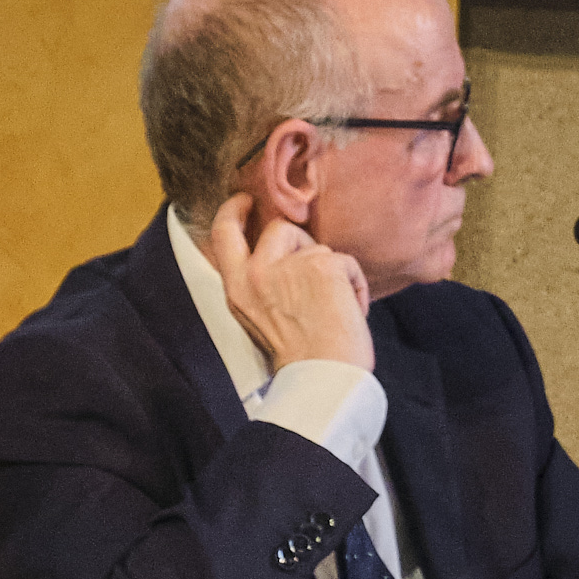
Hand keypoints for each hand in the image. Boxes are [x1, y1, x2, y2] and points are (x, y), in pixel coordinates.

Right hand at [204, 194, 373, 372]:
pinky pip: (346, 261)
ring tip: (335, 307)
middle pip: (279, 229)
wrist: (323, 377)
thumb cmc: (301, 356)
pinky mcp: (321, 266)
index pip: (223, 235)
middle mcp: (255, 274)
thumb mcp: (259, 317)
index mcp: (237, 289)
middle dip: (303, 243)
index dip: (232, 211)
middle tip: (319, 264)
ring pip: (317, 246)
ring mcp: (287, 267)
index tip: (244, 201)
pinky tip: (351, 311)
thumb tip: (283, 256)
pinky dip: (355, 284)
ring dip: (333, 271)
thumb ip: (262, 284)